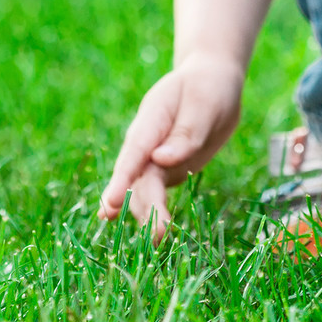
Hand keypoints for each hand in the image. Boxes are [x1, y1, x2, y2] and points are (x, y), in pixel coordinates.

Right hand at [96, 53, 245, 237]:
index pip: (134, 152)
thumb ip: (186, 132)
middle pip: (139, 178)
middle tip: (158, 234)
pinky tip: (155, 234)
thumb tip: (162, 160)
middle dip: (145, 206)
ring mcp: (153, 159)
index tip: (111, 204)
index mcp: (151, 119)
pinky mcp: (165, 171)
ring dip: (149, 215)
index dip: (122, 179)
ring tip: (160, 239)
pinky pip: (156, 195)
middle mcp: (145, 143)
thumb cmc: (208, 87)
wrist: (211, 81)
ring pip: (144, 191)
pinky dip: (155, 213)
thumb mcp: (205, 103)